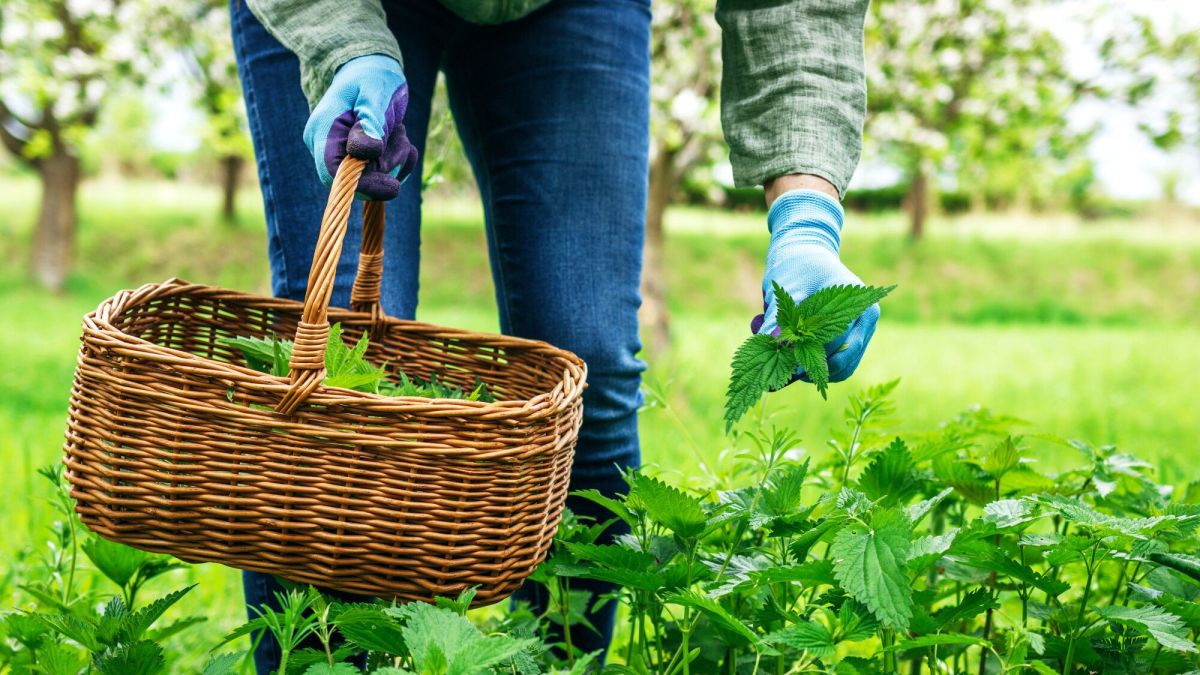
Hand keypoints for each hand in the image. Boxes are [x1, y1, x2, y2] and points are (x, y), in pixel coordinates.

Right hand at [303, 54, 417, 200]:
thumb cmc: (371, 76)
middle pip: (357, 180)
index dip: (363, 185)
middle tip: (401, 135)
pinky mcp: (357, 159)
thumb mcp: (375, 93)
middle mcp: (326, 146)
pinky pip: (380, 175)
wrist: (370, 69)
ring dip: (395, 159)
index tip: (393, 186)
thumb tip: (366, 152)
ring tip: (399, 130)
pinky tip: (402, 141)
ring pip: (373, 178)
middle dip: (387, 165)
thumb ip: (370, 121)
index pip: (332, 174)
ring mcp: (341, 154)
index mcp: (323, 130)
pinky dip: (398, 162)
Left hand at [751, 189, 879, 383]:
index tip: (785, 363)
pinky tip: (796, 363)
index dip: (809, 355)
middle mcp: (866, 316)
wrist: (805, 253)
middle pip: (843, 359)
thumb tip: (770, 339)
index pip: (836, 339)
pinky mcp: (853, 337)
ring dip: (814, 371)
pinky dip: (818, 367)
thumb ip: (778, 314)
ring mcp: (863, 328)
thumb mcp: (785, 287)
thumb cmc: (795, 265)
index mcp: (857, 301)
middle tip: (783, 373)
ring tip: (787, 365)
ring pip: (842, 367)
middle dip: (811, 368)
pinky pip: (840, 364)